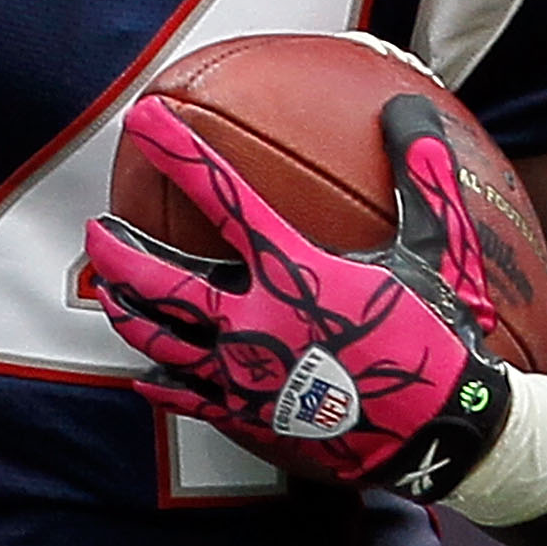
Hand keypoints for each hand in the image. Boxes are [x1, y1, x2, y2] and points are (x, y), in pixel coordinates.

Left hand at [83, 94, 512, 502]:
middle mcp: (256, 323)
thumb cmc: (441, 339)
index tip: (143, 120)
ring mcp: (247, 377)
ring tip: (108, 290)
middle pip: (164, 282)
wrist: (449, 438)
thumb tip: (409, 107)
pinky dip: (161, 385)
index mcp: (294, 272)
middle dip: (121, 252)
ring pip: (163, 340)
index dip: (178, 153)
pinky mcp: (251, 422)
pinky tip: (143, 376)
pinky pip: (189, 401)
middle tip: (97, 229)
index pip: (223, 197)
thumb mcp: (438, 251)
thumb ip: (421, 175)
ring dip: (128, 311)